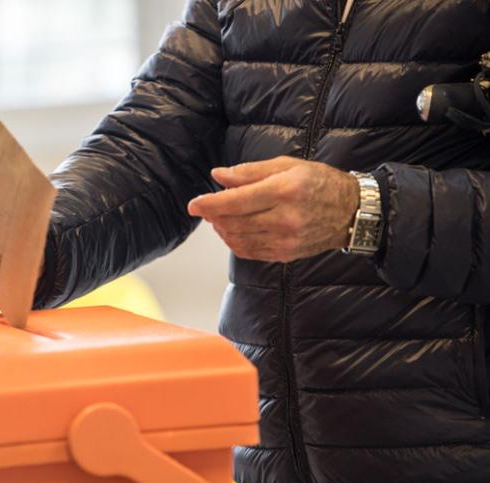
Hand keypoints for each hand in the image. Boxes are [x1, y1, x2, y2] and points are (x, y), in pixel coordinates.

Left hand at [187, 156, 358, 261]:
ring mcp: (285, 240)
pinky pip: (248, 251)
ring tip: (221, 217)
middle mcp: (284, 218)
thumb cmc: (319, 183)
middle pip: (233, 222)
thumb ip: (249, 172)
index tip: (193, 204)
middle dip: (213, 216)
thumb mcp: (287, 166)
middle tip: (207, 207)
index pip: (235, 201)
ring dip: (222, 229)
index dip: (209, 204)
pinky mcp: (285, 255)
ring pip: (237, 239)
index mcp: (284, 191)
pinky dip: (234, 242)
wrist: (351, 212)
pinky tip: (234, 231)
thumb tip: (218, 176)